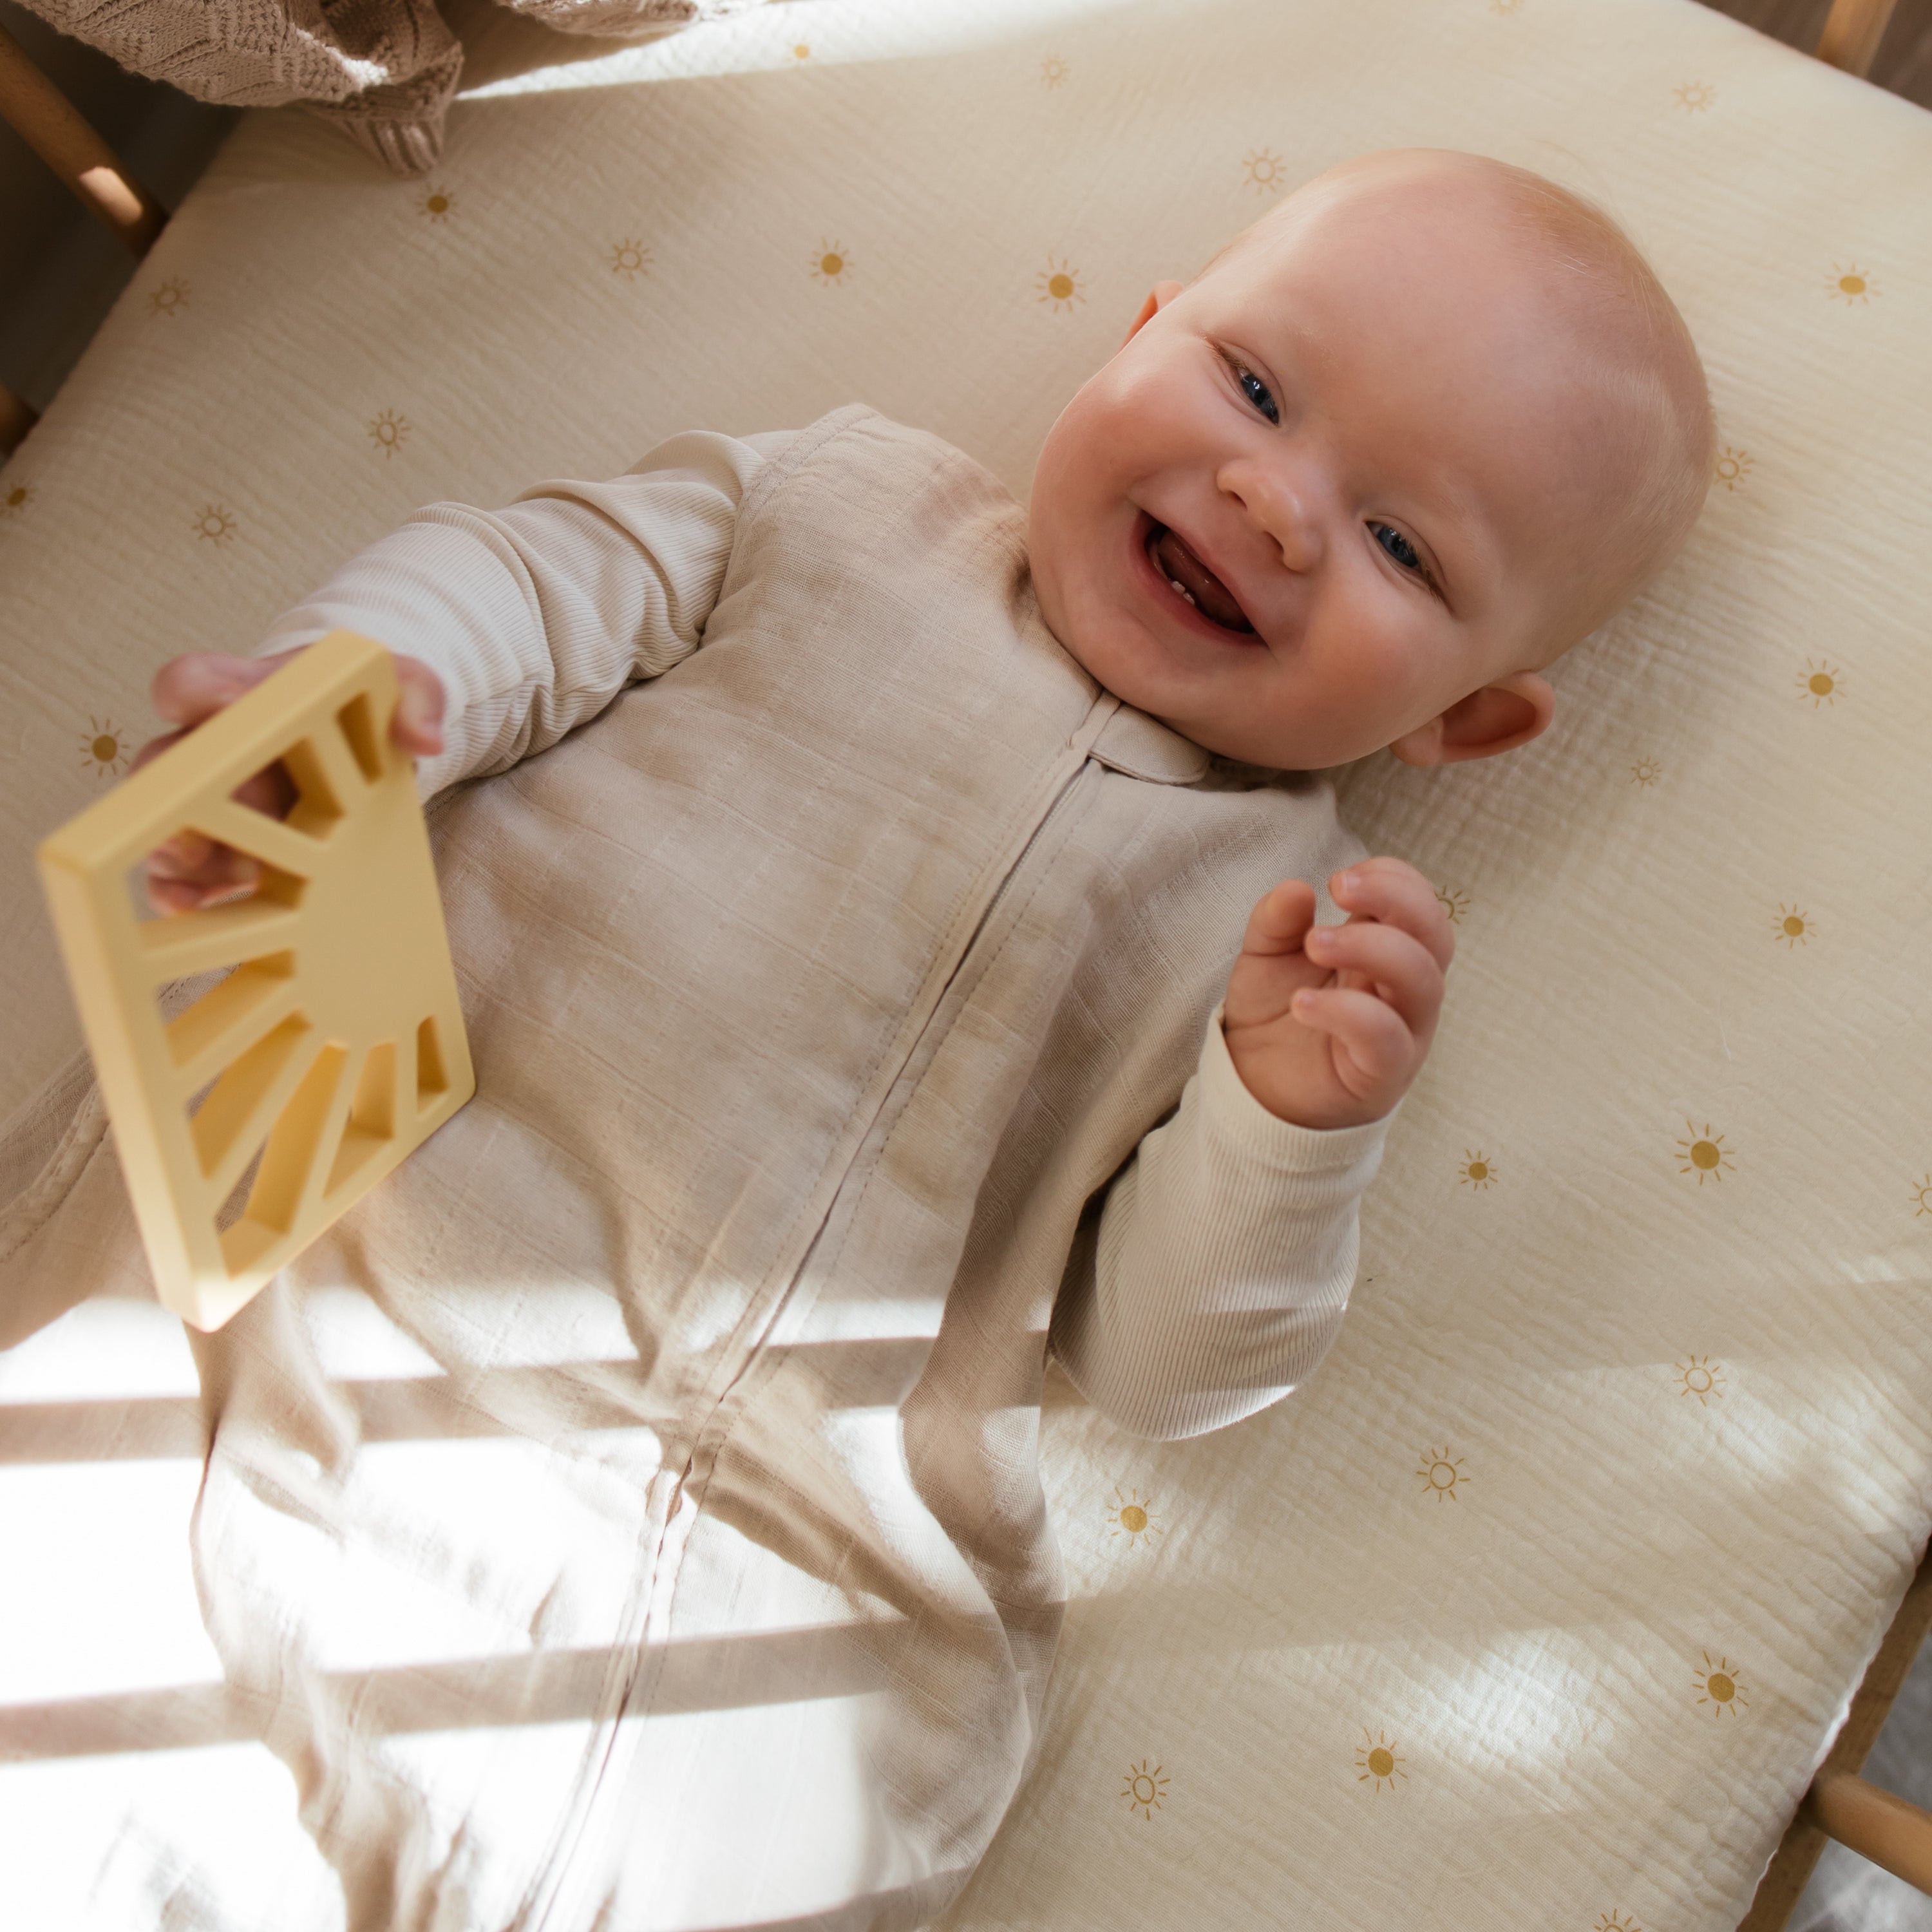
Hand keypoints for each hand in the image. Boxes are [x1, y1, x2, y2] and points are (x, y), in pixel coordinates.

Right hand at [133, 647, 445, 913]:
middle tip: (211, 821)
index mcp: (246, 693)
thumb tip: (426, 738)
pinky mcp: (216, 847)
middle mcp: (211, 745)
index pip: (192, 681)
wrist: (363, 750)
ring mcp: (206, 798)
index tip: (227, 711)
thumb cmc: (366, 709)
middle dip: (181, 793)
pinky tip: (192, 906)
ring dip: (181, 849)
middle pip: (165, 762)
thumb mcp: (403, 687)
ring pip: (163, 819)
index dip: (194, 695)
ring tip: (206, 876)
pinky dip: (180, 889)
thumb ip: (417, 697)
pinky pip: (180, 870)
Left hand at [1221, 856, 1452, 1129]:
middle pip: (1436, 935)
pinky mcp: (1385, 1074)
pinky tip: (1304, 1003)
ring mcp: (1403, 1031)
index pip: (1420, 904)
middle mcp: (1405, 988)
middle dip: (1396, 899)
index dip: (1394, 879)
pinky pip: (1387, 1037)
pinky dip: (1348, 1012)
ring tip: (1314, 944)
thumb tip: (1296, 888)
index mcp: (1386, 950)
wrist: (1257, 1089)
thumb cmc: (1276, 1016)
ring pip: (1422, 981)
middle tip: (1339, 888)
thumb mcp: (1265, 958)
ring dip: (1371, 947)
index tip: (1340, 878)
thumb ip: (1277, 922)